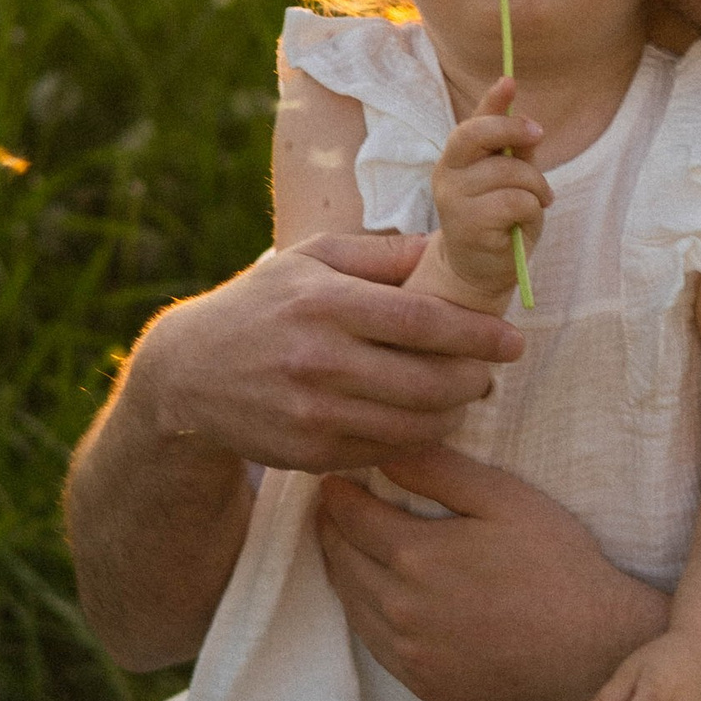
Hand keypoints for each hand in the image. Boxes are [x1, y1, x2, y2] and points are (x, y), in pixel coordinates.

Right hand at [132, 233, 521, 476]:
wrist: (187, 374)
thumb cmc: (261, 305)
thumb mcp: (311, 259)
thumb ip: (381, 255)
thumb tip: (446, 247)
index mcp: (325, 303)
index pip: (422, 322)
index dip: (478, 335)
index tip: (514, 339)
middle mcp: (318, 360)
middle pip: (428, 382)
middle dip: (474, 379)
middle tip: (488, 371)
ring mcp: (312, 413)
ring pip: (413, 425)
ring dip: (452, 414)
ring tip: (461, 396)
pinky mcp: (308, 453)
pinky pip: (384, 452)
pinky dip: (415, 438)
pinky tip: (421, 419)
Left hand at [316, 446, 668, 700]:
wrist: (591, 646)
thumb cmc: (556, 563)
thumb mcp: (505, 499)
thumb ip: (440, 471)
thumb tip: (385, 449)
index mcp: (415, 555)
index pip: (351, 518)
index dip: (336, 495)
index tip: (330, 481)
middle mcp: (400, 608)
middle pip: (343, 561)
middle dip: (331, 530)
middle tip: (328, 510)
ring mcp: (409, 652)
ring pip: (353, 605)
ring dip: (342, 572)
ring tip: (343, 547)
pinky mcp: (423, 683)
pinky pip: (374, 645)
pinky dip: (363, 615)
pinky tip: (372, 599)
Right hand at [427, 78, 547, 305]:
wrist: (480, 270)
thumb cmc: (499, 219)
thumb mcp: (511, 179)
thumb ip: (515, 150)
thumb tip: (527, 119)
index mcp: (457, 157)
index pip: (472, 121)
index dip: (491, 100)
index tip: (510, 82)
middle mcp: (448, 173)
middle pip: (480, 134)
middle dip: (516, 131)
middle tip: (538, 136)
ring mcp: (454, 199)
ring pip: (511, 172)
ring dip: (536, 188)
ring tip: (534, 204)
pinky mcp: (467, 225)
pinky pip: (516, 201)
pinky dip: (531, 210)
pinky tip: (523, 223)